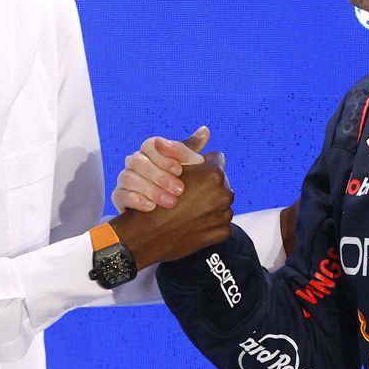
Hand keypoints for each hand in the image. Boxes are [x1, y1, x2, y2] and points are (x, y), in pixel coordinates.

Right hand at [110, 153, 232, 265]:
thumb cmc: (152, 195)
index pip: (216, 159)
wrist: (145, 237)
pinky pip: (219, 224)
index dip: (200, 165)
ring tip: (186, 209)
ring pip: (220, 203)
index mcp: (213, 174)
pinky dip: (206, 223)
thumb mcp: (169, 166)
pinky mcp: (220, 233)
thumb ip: (188, 148)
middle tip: (185, 192)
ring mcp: (223, 215)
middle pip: (220, 182)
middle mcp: (224, 193)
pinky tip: (189, 223)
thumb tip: (205, 130)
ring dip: (204, 205)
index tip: (187, 172)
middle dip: (203, 186)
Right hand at [113, 127, 208, 211]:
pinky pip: (121, 195)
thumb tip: (205, 131)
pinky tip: (151, 207)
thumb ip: (192, 149)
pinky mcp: (119, 197)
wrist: (168, 211)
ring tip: (170, 202)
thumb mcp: (188, 166)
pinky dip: (136, 200)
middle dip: (160, 176)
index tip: (179, 170)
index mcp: (149, 150)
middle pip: (138, 161)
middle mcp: (134, 162)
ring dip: (151, 190)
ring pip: (128, 178)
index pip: (150, 145)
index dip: (164, 157)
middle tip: (179, 190)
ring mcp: (124, 178)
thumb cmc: (179, 182)